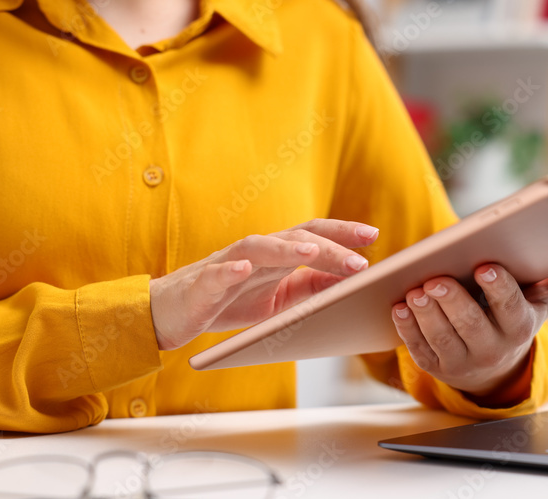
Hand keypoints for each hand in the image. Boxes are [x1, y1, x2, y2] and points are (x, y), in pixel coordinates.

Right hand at [149, 219, 378, 350]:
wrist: (173, 314)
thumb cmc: (227, 303)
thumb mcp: (277, 299)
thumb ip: (309, 287)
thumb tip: (349, 281)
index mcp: (275, 256)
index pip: (313, 235)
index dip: (342, 233)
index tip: (374, 235)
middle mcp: (255, 252)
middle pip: (295, 238)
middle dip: (328, 247)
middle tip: (360, 261)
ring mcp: (228, 264)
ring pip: (259, 247)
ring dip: (286, 248)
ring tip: (310, 252)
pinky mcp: (203, 284)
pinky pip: (217, 273)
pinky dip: (230, 269)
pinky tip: (243, 269)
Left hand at [391, 250, 547, 396]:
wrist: (493, 366)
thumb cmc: (516, 318)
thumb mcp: (542, 301)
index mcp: (519, 326)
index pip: (510, 307)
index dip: (498, 288)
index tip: (486, 266)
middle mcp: (492, 347)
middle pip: (470, 325)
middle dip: (452, 301)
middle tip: (435, 279)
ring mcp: (461, 361)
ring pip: (441, 338)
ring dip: (425, 314)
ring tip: (415, 290)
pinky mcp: (435, 366)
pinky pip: (418, 348)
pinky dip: (406, 329)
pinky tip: (399, 307)